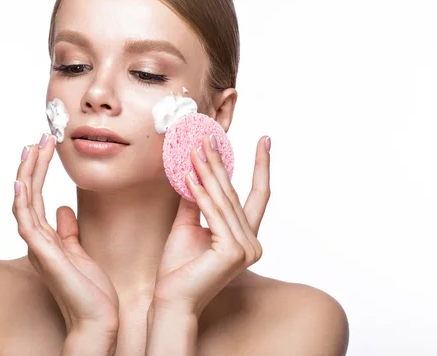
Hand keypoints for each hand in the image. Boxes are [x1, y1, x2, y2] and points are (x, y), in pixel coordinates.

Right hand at [13, 133, 119, 335]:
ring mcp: (38, 248)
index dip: (36, 172)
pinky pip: (27, 224)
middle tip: (38, 138)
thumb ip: (68, 231)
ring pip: (24, 203)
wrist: (97, 320)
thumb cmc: (90, 290)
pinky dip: (22, 202)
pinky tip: (21, 182)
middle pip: (27, 195)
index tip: (43, 148)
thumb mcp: (79, 252)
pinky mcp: (44, 256)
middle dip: (31, 165)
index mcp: (45, 239)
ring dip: (27, 174)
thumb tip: (64, 208)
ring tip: (32, 147)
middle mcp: (36, 241)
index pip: (36, 198)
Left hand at [152, 135, 270, 317]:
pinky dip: (201, 195)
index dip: (261, 166)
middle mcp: (252, 243)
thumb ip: (196, 201)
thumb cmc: (179, 268)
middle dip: (220, 163)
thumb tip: (194, 172)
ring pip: (224, 201)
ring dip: (208, 173)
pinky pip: (214, 215)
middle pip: (235, 193)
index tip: (265, 139)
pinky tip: (190, 176)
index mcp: (246, 237)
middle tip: (209, 137)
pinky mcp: (233, 252)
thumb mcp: (188, 226)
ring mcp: (245, 249)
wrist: (171, 300)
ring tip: (195, 150)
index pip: (258, 195)